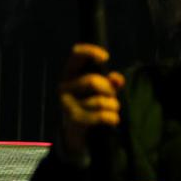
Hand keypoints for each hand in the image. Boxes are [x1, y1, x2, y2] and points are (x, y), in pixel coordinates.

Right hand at [56, 43, 123, 159]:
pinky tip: (113, 119)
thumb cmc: (90, 102)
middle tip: (111, 96)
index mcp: (70, 73)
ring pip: (100, 101)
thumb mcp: (101, 89)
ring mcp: (67, 103)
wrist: (77, 129)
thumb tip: (117, 79)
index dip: (90, 51)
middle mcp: (64, 86)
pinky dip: (112, 118)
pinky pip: (101, 116)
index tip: (105, 57)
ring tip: (111, 109)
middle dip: (108, 90)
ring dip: (113, 106)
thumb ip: (110, 82)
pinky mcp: (74, 119)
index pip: (76, 55)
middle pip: (92, 81)